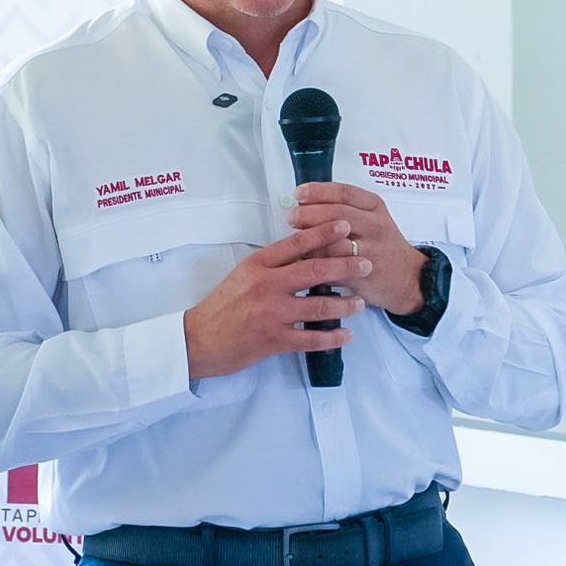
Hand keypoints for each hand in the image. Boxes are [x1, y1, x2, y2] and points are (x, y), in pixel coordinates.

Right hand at [183, 221, 368, 381]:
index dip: (322, 233)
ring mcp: (272, 314)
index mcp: (258, 264)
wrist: (200, 338)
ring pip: (318, 305)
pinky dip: (332, 337)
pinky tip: (347, 334)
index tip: (344, 225)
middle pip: (313, 271)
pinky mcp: (274, 340)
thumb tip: (304, 249)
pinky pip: (311, 339)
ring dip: (344, 303)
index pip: (295, 244)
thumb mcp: (243, 273)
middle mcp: (266, 285)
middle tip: (365, 261)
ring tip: (360, 301)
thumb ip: (271, 263)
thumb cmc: (223, 304)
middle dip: (344, 265)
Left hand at [288, 182, 425, 315]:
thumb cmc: (384, 244)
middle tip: (293, 216)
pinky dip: (316, 263)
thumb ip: (346, 207)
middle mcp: (375, 226)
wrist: (409, 277)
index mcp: (375, 207)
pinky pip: (333, 267)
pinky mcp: (363, 274)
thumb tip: (307, 201)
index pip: (344, 193)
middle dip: (309, 214)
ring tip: (296, 239)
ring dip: (310, 241)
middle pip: (337, 215)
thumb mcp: (373, 216)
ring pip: (334, 243)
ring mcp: (370, 251)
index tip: (300, 193)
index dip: (319, 191)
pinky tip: (304, 259)